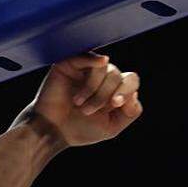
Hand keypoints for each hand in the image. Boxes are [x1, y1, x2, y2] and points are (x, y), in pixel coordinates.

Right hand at [10, 53, 142, 147]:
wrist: (53, 130)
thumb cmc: (80, 129)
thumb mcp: (112, 126)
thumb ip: (130, 112)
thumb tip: (134, 93)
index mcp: (114, 90)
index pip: (131, 81)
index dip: (126, 91)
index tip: (115, 104)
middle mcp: (102, 78)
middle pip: (117, 75)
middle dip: (105, 95)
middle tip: (88, 110)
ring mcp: (86, 69)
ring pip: (105, 68)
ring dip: (94, 89)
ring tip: (79, 103)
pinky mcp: (69, 64)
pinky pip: (87, 56)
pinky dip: (95, 61)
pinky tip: (100, 63)